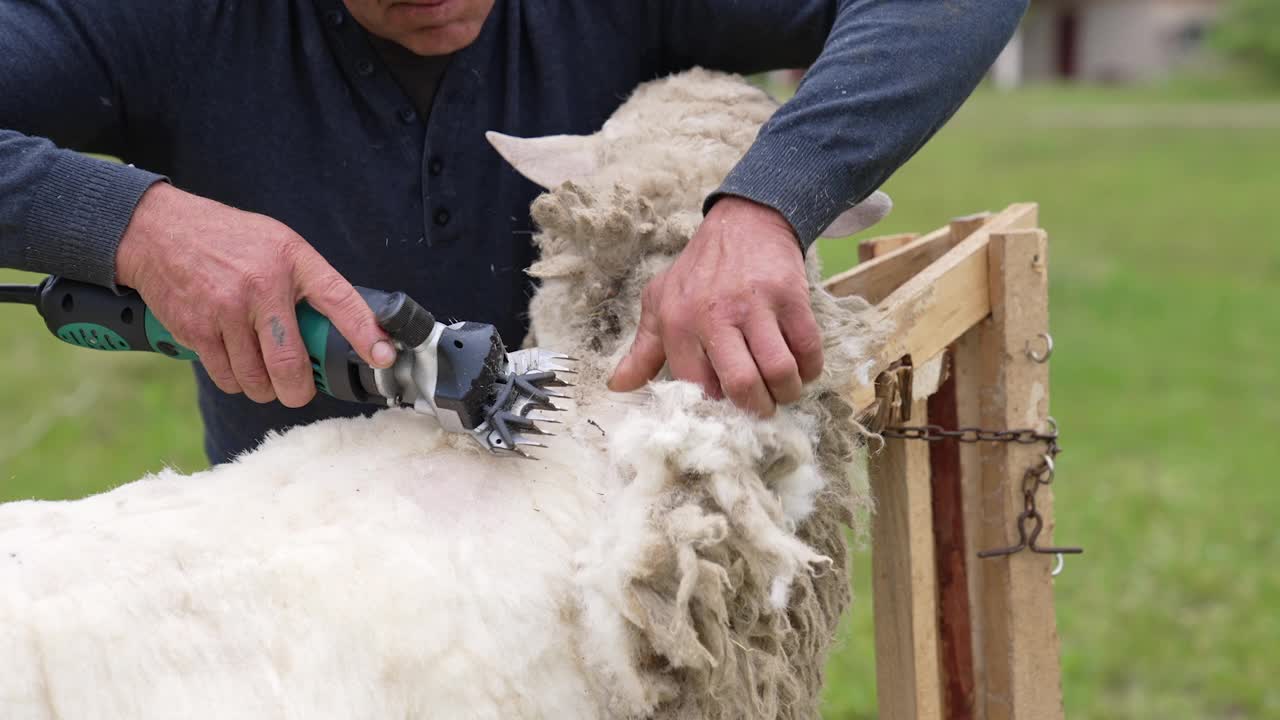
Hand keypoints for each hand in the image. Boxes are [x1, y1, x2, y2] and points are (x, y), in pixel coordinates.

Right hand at [115, 183, 394, 406]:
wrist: (157, 231)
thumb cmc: (228, 239)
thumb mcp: (280, 243)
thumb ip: (311, 281)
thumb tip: (347, 325)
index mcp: (291, 262)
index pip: (339, 300)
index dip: (365, 334)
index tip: (385, 358)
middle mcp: (260, 288)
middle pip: (289, 367)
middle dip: (299, 391)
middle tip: (300, 390)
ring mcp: (224, 312)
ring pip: (256, 381)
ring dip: (265, 389)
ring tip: (265, 373)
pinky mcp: (195, 330)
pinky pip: (226, 378)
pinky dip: (236, 381)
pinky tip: (237, 362)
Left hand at [608, 196, 821, 415]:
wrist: (745, 221)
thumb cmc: (699, 270)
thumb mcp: (660, 301)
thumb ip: (642, 349)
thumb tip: (617, 387)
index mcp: (678, 323)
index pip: (697, 387)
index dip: (716, 407)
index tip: (727, 407)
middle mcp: (714, 315)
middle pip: (741, 385)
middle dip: (756, 409)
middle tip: (761, 407)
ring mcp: (756, 305)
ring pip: (778, 371)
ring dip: (786, 392)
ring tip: (783, 390)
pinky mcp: (791, 296)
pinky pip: (807, 348)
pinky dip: (810, 368)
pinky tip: (801, 366)